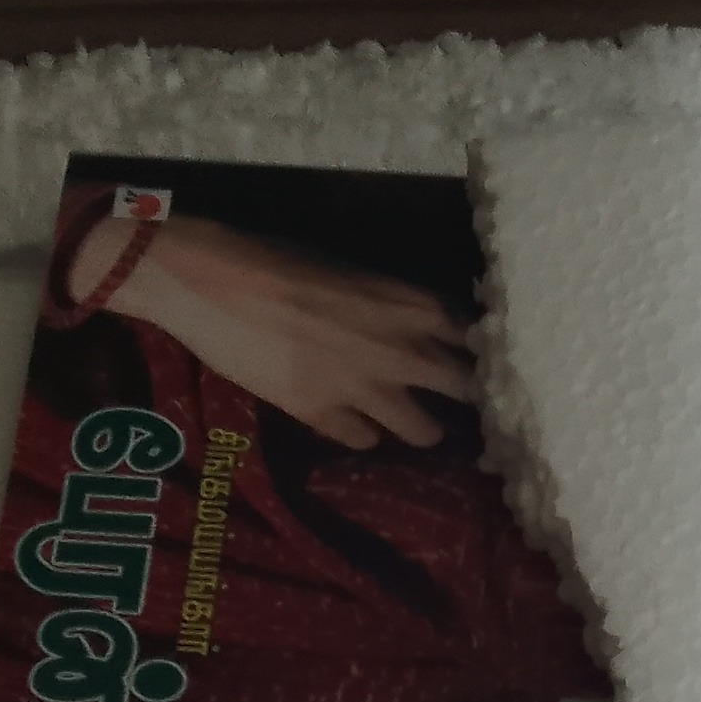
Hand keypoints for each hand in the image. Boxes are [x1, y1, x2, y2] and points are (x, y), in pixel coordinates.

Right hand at [78, 215, 477, 447]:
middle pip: (466, 389)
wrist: (212, 282)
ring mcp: (365, 389)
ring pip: (424, 431)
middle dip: (473, 401)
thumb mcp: (351, 272)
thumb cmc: (277, 261)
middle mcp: (402, 350)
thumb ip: (393, 305)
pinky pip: (364, 440)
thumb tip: (420, 329)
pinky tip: (355, 425)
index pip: (476, 339)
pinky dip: (363, 434)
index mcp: (411, 303)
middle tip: (472, 410)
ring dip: (422, 429)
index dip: (484, 356)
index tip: (488, 365)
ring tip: (417, 427)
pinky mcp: (324, 415)